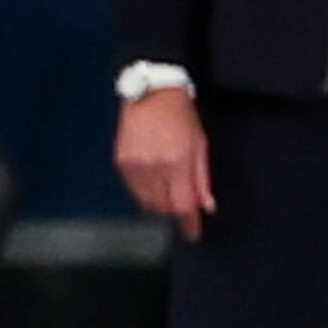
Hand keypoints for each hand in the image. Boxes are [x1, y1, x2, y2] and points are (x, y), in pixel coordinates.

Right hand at [115, 89, 213, 241]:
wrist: (150, 93)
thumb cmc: (183, 117)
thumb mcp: (200, 145)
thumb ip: (202, 178)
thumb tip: (207, 206)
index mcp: (177, 163)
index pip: (182, 205)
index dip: (188, 224)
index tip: (193, 235)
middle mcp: (153, 168)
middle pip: (162, 207)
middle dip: (174, 213)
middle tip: (184, 212)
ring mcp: (133, 166)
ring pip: (145, 201)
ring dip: (159, 206)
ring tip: (169, 199)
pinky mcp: (120, 161)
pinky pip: (133, 189)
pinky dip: (144, 194)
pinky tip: (153, 187)